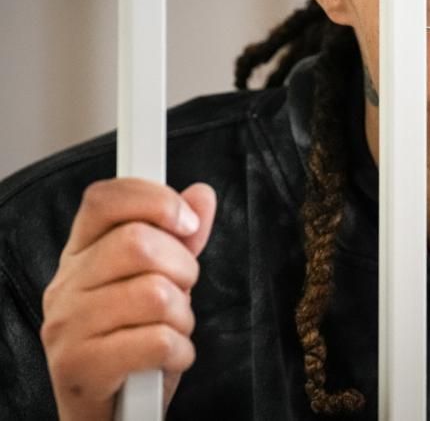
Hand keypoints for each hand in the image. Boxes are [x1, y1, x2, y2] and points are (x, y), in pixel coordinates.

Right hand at [41, 179, 216, 420]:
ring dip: (182, 317)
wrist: (113, 410)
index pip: (105, 199)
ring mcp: (68, 327)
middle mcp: (65, 285)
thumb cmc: (133, 340)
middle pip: (138, 243)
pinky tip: (166, 358)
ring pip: (155, 294)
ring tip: (170, 330)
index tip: (187, 223)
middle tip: (181, 292)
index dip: (154, 200)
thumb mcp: (158, 281)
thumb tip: (200, 195)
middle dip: (182, 268)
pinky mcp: (80, 367)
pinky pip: (157, 341)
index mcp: (80, 254)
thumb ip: (179, 238)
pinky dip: (179, 351)